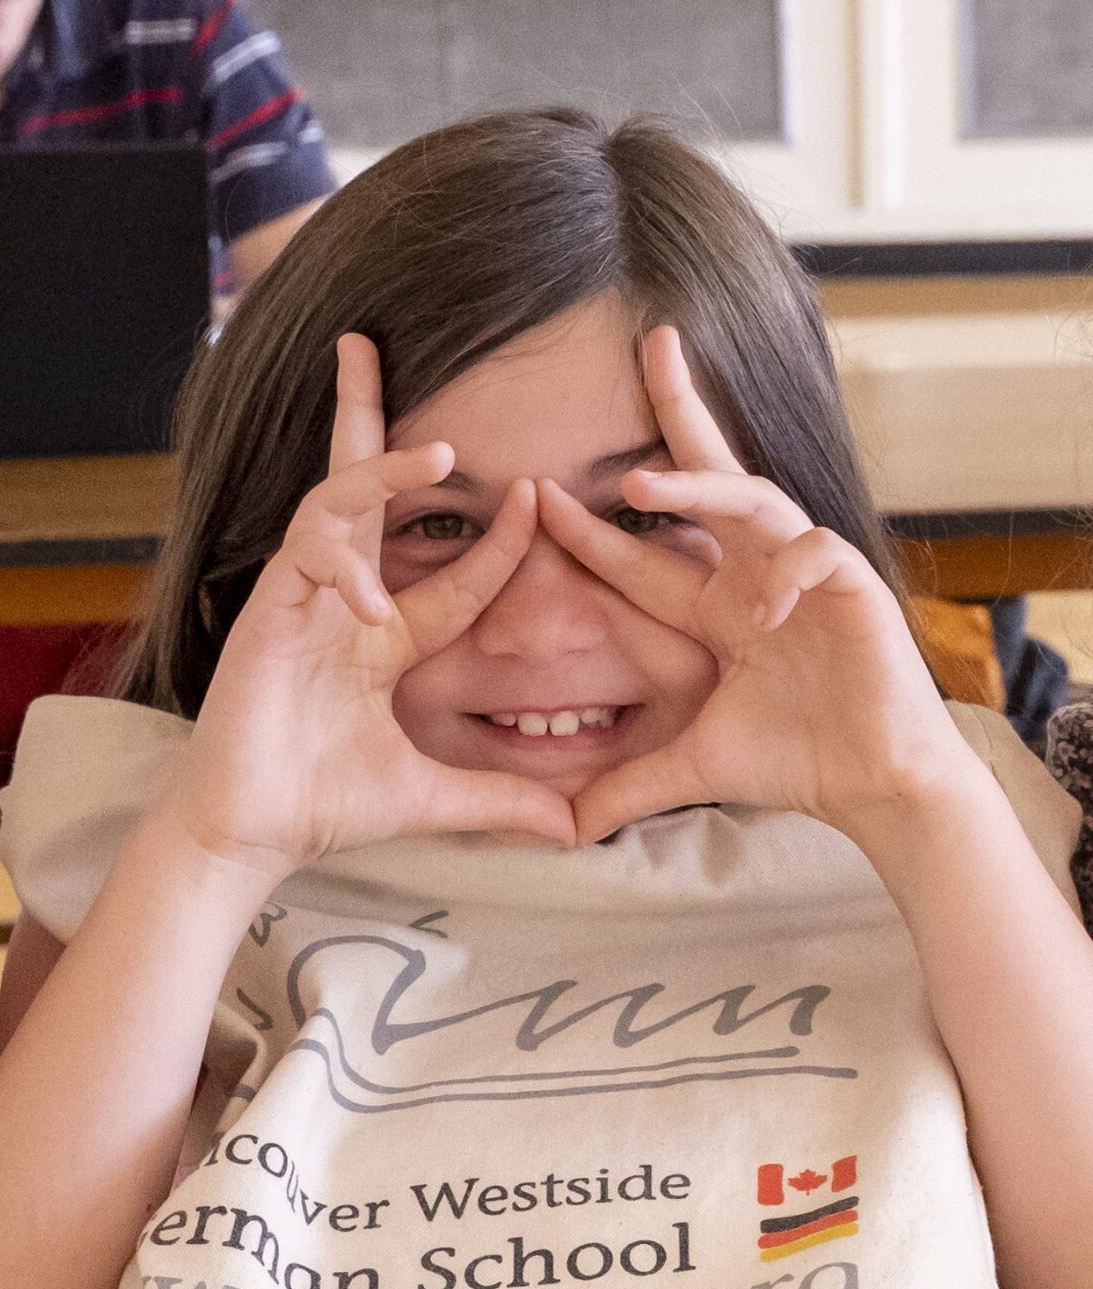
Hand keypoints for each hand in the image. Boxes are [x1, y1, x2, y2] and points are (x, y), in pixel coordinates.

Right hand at [166, 333, 576, 875]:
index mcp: (379, 634)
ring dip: (381, 467)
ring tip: (440, 450)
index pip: (453, 571)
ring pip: (335, 502)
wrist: (251, 831)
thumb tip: (575, 832)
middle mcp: (338, 599)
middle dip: (361, 413)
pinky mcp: (266, 610)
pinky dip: (342, 566)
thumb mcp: (431, 796)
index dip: (500, 540)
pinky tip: (367, 601)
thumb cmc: (322, 805)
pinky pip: (307, 557)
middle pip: (357, 486)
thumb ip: (499, 801)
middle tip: (364, 343)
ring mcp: (299, 598)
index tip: (540, 492)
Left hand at [538, 326, 978, 844]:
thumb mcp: (689, 767)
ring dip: (700, 484)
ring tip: (643, 480)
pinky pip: (813, 550)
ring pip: (754, 498)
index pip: (640, 551)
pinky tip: (763, 608)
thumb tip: (563, 829)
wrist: (871, 785)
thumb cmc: (793, 760)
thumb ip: (625, 787)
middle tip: (650, 343)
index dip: (590, 528)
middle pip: (712, 473)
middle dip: (682, 406)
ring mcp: (804, 570)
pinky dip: (784, 569)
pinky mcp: (851, 585)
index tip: (535, 496)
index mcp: (716, 601)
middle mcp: (756, 570)